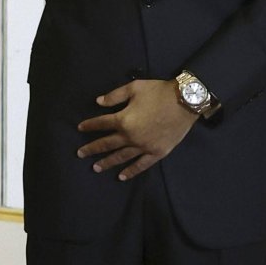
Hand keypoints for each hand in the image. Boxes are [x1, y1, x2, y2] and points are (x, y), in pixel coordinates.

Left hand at [75, 79, 197, 180]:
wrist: (185, 102)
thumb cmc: (158, 92)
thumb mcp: (134, 88)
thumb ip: (114, 96)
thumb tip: (98, 102)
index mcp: (123, 120)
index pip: (101, 123)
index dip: (89, 125)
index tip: (80, 128)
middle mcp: (130, 137)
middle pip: (107, 144)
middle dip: (92, 149)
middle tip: (80, 154)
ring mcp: (143, 147)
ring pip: (121, 157)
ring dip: (107, 163)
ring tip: (95, 168)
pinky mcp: (156, 153)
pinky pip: (141, 165)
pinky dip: (131, 172)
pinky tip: (121, 176)